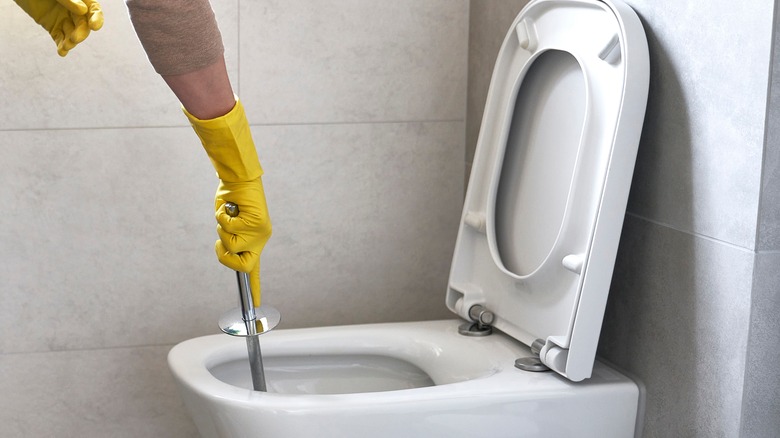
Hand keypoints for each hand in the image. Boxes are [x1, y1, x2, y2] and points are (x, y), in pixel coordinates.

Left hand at [14, 0, 103, 55]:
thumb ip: (68, 0)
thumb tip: (83, 11)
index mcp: (80, 0)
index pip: (93, 10)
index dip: (97, 18)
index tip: (94, 27)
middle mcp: (74, 11)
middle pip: (83, 25)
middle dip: (81, 33)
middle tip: (75, 39)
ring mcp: (63, 19)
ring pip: (72, 34)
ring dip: (71, 42)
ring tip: (66, 46)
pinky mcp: (52, 27)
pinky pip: (59, 38)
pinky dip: (61, 46)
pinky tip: (61, 52)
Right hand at [214, 179, 271, 306]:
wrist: (239, 178)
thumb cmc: (232, 199)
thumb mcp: (229, 223)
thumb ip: (230, 238)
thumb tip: (228, 251)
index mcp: (255, 241)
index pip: (255, 270)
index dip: (255, 287)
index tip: (256, 306)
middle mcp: (261, 239)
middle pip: (243, 266)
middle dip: (225, 256)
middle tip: (221, 242)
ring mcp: (261, 232)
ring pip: (232, 246)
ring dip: (222, 230)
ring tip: (228, 215)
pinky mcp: (258, 222)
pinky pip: (230, 228)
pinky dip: (223, 217)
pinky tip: (231, 207)